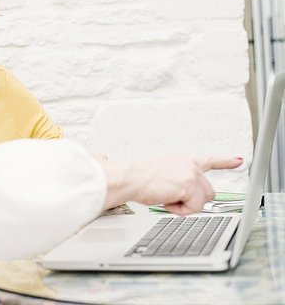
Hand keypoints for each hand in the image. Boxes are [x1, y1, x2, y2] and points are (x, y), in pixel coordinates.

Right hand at [100, 156, 243, 214]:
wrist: (131, 178)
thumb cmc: (141, 179)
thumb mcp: (165, 175)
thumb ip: (180, 181)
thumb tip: (184, 194)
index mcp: (184, 161)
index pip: (210, 160)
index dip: (226, 161)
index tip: (239, 160)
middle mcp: (190, 166)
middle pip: (208, 192)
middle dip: (193, 200)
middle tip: (172, 198)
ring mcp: (191, 175)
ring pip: (202, 201)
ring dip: (186, 206)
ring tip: (167, 198)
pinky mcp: (189, 186)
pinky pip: (193, 208)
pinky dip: (180, 210)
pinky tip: (166, 201)